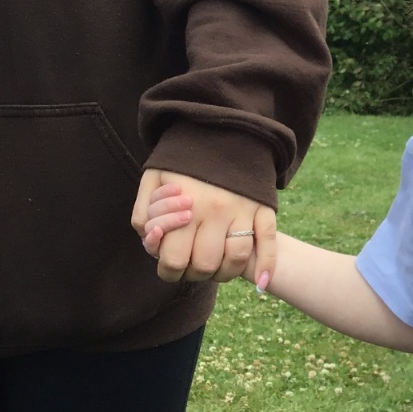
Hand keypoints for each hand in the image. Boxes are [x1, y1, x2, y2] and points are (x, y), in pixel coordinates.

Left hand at [133, 169, 275, 283]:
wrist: (222, 129)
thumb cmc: (183, 161)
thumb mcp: (153, 179)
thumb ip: (144, 213)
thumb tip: (151, 241)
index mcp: (187, 206)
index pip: (175, 260)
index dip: (168, 270)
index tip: (169, 266)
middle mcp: (217, 211)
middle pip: (205, 265)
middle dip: (194, 273)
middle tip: (191, 265)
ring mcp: (244, 210)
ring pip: (236, 260)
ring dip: (224, 273)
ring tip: (215, 268)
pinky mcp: (264, 208)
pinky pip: (268, 242)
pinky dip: (266, 266)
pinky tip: (261, 282)